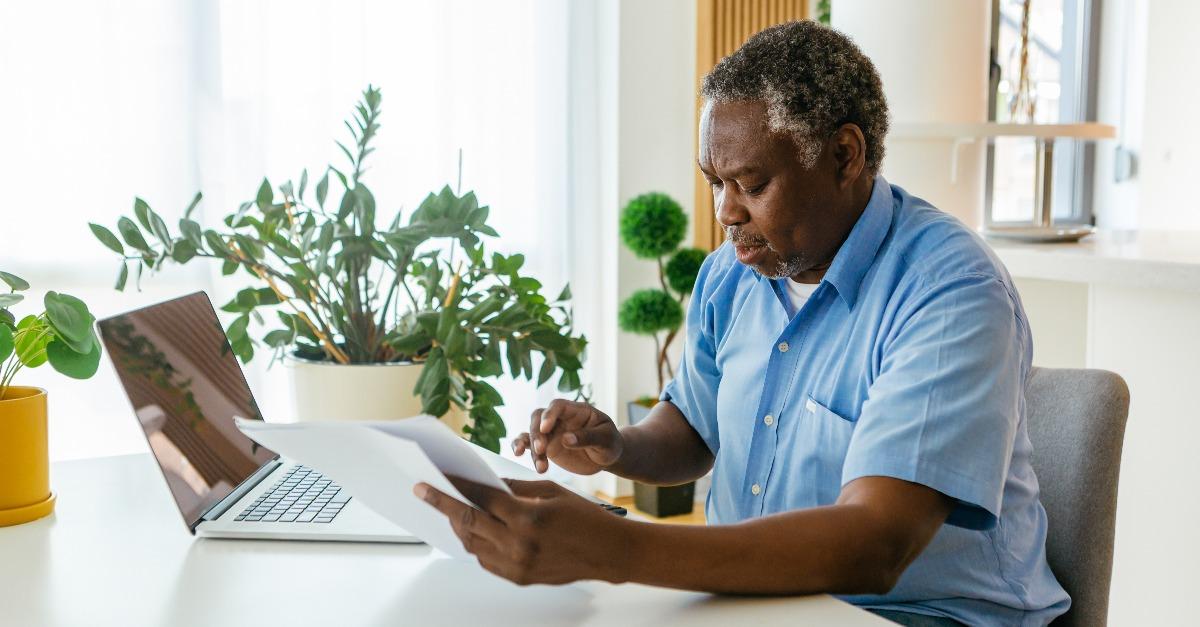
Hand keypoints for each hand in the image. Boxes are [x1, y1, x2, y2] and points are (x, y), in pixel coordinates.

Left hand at [414, 477, 629, 585]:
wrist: (609, 553)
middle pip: (468, 521)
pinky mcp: (519, 578)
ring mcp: (517, 565)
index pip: (481, 498)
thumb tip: (486, 485)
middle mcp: (519, 544)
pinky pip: (486, 561)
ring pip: (473, 544)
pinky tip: (475, 531)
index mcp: (527, 517)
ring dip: (458, 525)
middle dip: (442, 505)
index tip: (437, 477)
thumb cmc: (586, 518)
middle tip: (424, 492)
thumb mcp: (551, 492)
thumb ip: (515, 489)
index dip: (457, 486)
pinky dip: (476, 544)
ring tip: (450, 510)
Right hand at [512, 399, 622, 474]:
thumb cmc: (609, 443)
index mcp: (577, 411)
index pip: (558, 406)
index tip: (545, 428)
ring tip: (540, 466)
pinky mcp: (546, 446)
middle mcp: (560, 419)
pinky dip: (520, 446)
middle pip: (539, 417)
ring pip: (531, 431)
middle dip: (537, 433)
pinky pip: (528, 443)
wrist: (606, 457)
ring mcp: (551, 432)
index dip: (549, 414)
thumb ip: (588, 438)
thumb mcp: (606, 440)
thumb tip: (566, 439)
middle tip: (541, 450)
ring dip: (529, 446)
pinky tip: (518, 454)